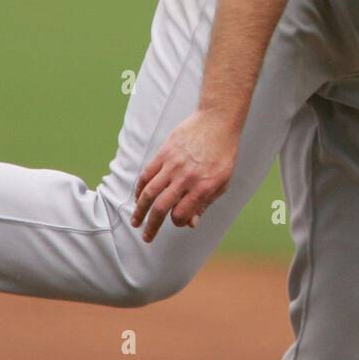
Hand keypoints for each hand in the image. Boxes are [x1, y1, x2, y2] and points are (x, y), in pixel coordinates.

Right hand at [132, 110, 238, 243]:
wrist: (217, 121)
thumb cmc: (223, 153)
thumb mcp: (222, 181)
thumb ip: (206, 203)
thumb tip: (191, 224)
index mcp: (203, 187)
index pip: (181, 214)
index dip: (177, 222)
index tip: (177, 220)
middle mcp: (186, 178)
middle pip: (162, 207)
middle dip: (152, 226)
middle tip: (147, 238)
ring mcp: (173, 165)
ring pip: (150, 192)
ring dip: (140, 210)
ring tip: (135, 222)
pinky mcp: (164, 153)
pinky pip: (147, 174)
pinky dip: (140, 188)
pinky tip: (138, 198)